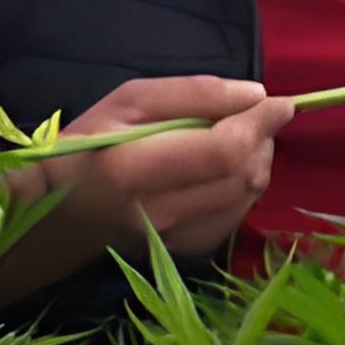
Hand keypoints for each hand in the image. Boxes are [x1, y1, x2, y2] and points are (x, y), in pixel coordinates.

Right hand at [21, 71, 290, 272]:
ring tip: (231, 141)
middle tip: (249, 117)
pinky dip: (242, 185)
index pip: (224, 150)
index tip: (279, 103)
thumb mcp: (130, 100)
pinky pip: (239, 212)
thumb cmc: (93, 144)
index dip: (260, 124)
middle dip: (261, 139)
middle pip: (245, 174)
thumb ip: (194, 93)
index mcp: (135, 169)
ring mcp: (177, 239)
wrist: (65, 209)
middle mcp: (160, 213)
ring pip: (249, 194)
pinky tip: (218, 172)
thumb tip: (256, 96)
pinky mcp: (191, 251)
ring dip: (255, 161)